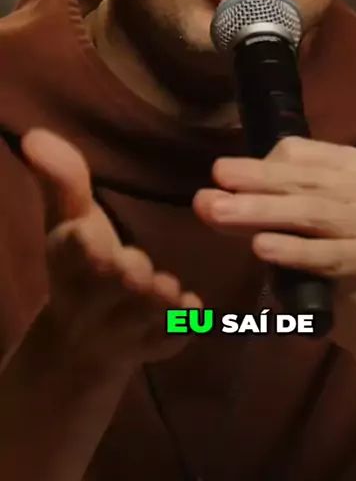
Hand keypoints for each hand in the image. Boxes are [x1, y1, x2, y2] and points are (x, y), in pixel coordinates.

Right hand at [22, 129, 201, 374]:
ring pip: (143, 314)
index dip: (78, 243)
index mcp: (69, 260)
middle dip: (125, 273)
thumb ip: (62, 179)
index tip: (85, 233)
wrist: (81, 344)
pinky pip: (171, 339)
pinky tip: (194, 310)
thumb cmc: (80, 264)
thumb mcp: (66, 221)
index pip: (69, 251)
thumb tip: (35, 134)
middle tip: (135, 264)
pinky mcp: (154, 346)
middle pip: (110, 284)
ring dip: (158, 299)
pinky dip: (183, 327)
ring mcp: (123, 327)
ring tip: (167, 285)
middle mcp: (92, 297)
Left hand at [194, 137, 355, 360]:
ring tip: (221, 215)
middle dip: (251, 187)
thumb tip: (205, 199)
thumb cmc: (327, 256)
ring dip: (262, 213)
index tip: (220, 176)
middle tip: (208, 195)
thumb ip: (253, 207)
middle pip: (302, 182)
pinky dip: (292, 250)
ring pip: (311, 213)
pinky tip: (261, 248)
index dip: (257, 166)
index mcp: (353, 165)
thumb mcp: (292, 223)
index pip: (298, 154)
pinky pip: (326, 254)